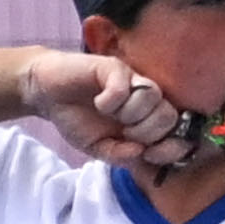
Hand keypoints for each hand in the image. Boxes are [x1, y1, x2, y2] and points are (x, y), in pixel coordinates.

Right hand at [23, 43, 192, 165]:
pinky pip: (126, 86)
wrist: (46, 94)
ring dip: (130, 114)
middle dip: (146, 132)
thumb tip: (140, 153)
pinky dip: (112, 100)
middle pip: (169, 116)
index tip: (150, 154)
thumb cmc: (76, 119)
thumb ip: (119, 156)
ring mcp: (133, 80)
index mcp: (148, 120)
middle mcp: (146, 100)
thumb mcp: (96, 148)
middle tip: (123, 131)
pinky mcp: (116, 68)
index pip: (178, 132)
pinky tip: (99, 102)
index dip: (171, 147)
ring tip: (110, 114)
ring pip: (153, 98)